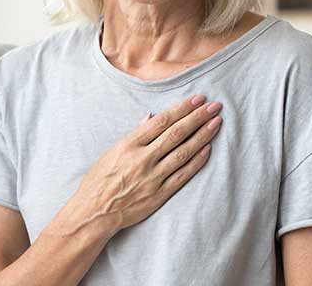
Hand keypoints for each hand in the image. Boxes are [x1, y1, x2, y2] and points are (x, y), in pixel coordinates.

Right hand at [52, 94, 222, 239]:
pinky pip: (182, 175)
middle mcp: (142, 158)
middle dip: (198, 118)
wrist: (94, 212)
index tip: (198, 99)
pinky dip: (196, 161)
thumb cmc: (99, 179)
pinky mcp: (159, 194)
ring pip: (183, 152)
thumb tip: (152, 117)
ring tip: (216, 123)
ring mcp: (152, 177)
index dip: (182, 109)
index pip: (162, 121)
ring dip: (202, 136)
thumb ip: (134, 134)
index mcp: (129, 144)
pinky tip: (208, 149)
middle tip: (214, 106)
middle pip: (176, 133)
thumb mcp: (112, 151)